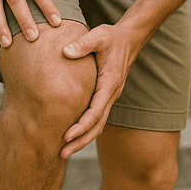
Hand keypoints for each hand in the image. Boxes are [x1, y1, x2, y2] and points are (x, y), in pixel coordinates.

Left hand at [59, 24, 139, 157]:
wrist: (129, 37)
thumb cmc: (112, 37)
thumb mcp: (98, 36)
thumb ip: (82, 44)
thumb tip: (65, 52)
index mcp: (109, 83)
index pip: (95, 112)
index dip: (81, 126)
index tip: (66, 136)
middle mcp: (112, 93)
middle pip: (97, 125)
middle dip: (80, 141)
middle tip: (61, 154)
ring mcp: (110, 95)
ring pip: (98, 124)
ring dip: (83, 138)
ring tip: (64, 150)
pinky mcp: (106, 94)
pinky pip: (97, 116)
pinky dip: (86, 128)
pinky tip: (72, 132)